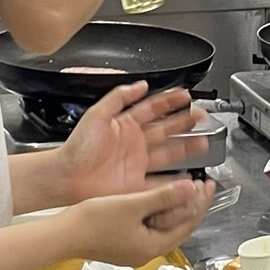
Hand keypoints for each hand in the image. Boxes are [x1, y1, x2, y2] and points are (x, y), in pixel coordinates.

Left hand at [57, 83, 206, 200]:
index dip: (170, 101)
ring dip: (186, 147)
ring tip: (203, 142)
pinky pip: (160, 181)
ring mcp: (137, 164)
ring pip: (169, 153)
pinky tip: (187, 177)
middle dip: (184, 122)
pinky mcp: (136, 184)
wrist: (66, 176)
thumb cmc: (77, 147)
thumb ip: (119, 97)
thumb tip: (140, 85)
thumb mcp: (97, 114)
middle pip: (166, 130)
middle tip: (201, 116)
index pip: (153, 109)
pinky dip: (175, 180)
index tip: (185, 95)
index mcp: (126, 125)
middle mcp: (135, 143)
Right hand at [59, 178, 214, 265]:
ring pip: (164, 226)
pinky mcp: (123, 241)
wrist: (62, 234)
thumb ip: (164, 197)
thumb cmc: (94, 222)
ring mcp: (134, 247)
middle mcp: (145, 251)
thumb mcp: (133, 205)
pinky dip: (158, 210)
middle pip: (178, 227)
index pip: (187, 224)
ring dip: (175, 206)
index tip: (207, 184)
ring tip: (183, 187)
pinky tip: (157, 197)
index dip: (200, 203)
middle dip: (191, 205)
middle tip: (200, 184)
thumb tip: (192, 189)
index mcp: (152, 246)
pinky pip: (150, 226)